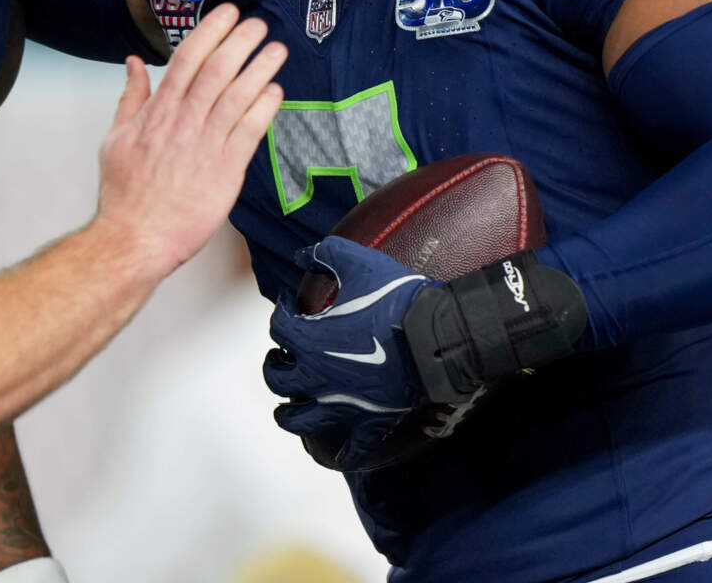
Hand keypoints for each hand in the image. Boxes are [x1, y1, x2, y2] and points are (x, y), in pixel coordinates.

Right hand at [95, 3, 284, 276]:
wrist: (136, 237)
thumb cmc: (125, 193)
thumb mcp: (115, 138)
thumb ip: (131, 98)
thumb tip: (134, 65)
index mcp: (158, 111)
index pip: (188, 59)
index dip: (211, 32)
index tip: (227, 15)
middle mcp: (184, 122)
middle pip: (218, 70)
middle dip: (241, 41)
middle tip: (258, 24)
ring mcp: (207, 145)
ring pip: (238, 96)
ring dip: (260, 69)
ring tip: (277, 49)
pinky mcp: (227, 169)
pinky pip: (250, 131)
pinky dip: (264, 108)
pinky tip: (275, 91)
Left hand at [263, 235, 432, 471]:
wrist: (437, 337)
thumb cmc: (396, 299)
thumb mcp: (356, 263)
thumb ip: (323, 254)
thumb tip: (302, 254)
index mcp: (308, 340)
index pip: (278, 328)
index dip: (281, 313)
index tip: (290, 306)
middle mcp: (316, 377)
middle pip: (278, 380)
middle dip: (274, 367)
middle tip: (280, 358)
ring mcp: (341, 405)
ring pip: (299, 421)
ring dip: (288, 416)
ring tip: (286, 409)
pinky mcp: (370, 422)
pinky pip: (352, 449)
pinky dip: (343, 455)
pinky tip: (337, 457)